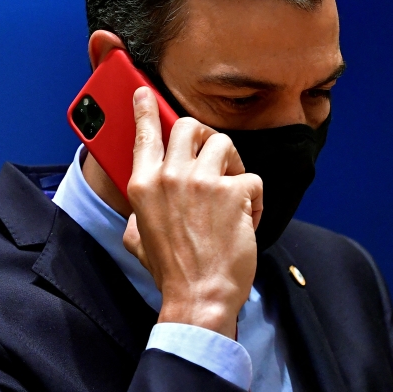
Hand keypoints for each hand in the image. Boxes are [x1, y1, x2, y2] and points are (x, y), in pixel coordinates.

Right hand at [123, 86, 262, 338]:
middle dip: (206, 136)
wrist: (199, 297)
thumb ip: (138, 215)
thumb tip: (143, 209)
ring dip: (234, 165)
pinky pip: (252, 179)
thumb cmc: (172, 273)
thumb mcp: (138, 240)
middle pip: (190, 127)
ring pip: (225, 144)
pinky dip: (255, 201)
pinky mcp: (233, 193)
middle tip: (215, 156)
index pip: (144, 135)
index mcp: (144, 186)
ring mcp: (203, 182)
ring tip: (233, 194)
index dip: (146, 110)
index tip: (145, 93)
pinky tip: (248, 221)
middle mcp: (170, 177)